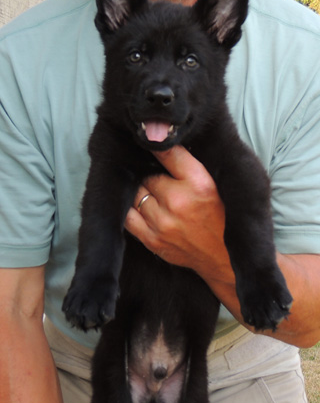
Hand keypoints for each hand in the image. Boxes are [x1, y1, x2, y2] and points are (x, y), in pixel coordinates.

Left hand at [125, 145, 234, 286]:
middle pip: (148, 175)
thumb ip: (191, 165)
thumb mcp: (215, 184)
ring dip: (142, 192)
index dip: (159, 147)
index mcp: (199, 183)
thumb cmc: (221, 217)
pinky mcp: (152, 240)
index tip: (154, 145)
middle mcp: (179, 202)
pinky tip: (140, 207)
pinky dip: (131, 209)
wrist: (223, 257)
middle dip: (152, 175)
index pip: (168, 153)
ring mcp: (163, 223)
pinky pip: (128, 217)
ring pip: (136, 194)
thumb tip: (164, 144)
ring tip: (152, 194)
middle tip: (159, 179)